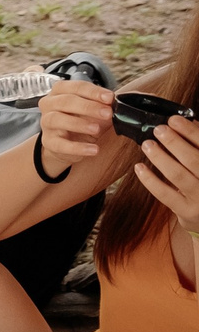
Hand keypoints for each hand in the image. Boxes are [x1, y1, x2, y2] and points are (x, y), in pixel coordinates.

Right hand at [37, 79, 113, 169]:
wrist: (67, 144)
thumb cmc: (81, 120)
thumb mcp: (94, 110)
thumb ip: (102, 105)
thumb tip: (113, 103)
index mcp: (60, 91)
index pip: (75, 87)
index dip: (93, 92)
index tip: (109, 98)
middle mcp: (49, 104)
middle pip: (65, 101)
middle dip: (88, 107)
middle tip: (107, 113)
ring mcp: (46, 123)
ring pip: (56, 119)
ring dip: (78, 124)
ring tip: (96, 129)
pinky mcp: (48, 142)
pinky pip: (60, 144)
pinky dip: (78, 148)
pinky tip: (93, 149)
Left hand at [135, 114, 198, 234]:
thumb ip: (197, 146)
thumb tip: (184, 123)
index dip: (191, 131)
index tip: (174, 119)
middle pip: (194, 160)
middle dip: (175, 142)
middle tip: (158, 129)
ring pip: (178, 176)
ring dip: (160, 158)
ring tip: (147, 145)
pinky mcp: (187, 211)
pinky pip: (165, 194)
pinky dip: (150, 180)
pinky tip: (139, 167)